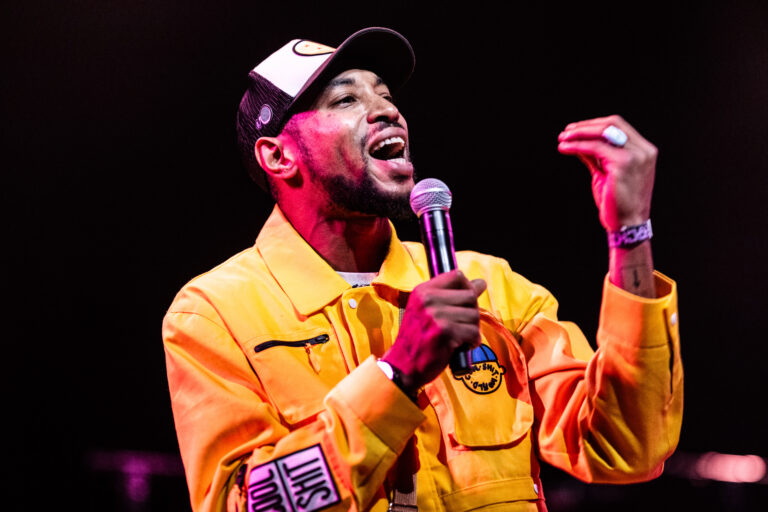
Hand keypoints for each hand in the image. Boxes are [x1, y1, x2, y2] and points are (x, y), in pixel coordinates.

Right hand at [383, 270, 486, 391]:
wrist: (403, 366)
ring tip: (460, 338)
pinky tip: (462, 347)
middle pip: (470, 295)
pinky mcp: (445, 332)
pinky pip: (473, 332)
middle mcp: (429, 299)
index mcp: (423, 291)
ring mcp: (437, 315)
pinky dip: (472, 342)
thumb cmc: (417, 339)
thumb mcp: (426, 311)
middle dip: (472, 313)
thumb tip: (481, 283)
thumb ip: (450, 296)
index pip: (457, 275)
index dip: (467, 288)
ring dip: (472, 329)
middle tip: (462, 326)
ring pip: (474, 315)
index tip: (464, 303)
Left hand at [557, 115, 656, 230]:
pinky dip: (577, 145)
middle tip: (565, 132)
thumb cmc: (617, 202)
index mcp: (643, 151)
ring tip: (562, 139)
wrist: (627, 224)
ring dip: (579, 134)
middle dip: (586, 126)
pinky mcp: (623, 164)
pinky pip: (595, 147)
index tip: (575, 129)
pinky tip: (565, 148)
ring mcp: (635, 156)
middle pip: (612, 124)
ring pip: (603, 133)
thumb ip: (595, 156)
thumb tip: (577, 142)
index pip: (618, 126)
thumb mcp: (606, 173)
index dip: (595, 124)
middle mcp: (643, 150)